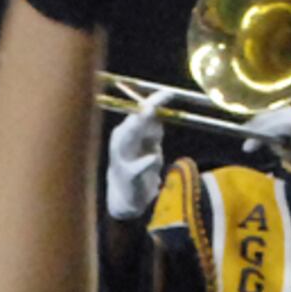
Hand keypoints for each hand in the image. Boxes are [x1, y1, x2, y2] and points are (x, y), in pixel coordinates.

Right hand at [101, 100, 167, 220]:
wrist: (126, 198)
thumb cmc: (138, 167)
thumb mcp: (148, 146)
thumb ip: (153, 130)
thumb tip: (161, 111)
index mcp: (125, 132)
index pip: (139, 112)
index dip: (154, 101)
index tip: (169, 93)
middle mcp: (120, 141)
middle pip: (133, 122)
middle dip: (145, 111)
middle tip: (156, 104)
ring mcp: (122, 158)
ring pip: (129, 138)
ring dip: (140, 127)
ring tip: (150, 114)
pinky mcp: (128, 176)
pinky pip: (136, 167)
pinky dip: (145, 163)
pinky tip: (152, 158)